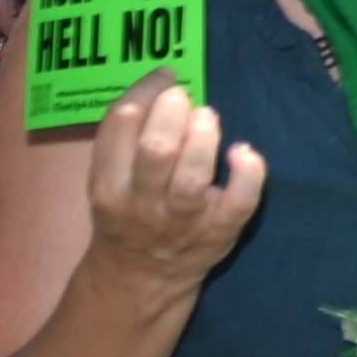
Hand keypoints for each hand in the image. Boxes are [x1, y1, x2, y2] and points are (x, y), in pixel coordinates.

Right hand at [73, 85, 271, 302]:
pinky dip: (249, 173)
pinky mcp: (219, 232)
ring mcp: (182, 221)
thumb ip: (127, 135)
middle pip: (156, 150)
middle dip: (174, 113)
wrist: (141, 277)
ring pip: (193, 177)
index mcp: (107, 182)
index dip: (147, 88)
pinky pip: (240, 202)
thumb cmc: (127, 211)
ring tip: (207, 118)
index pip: (121, 123)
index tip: (165, 79)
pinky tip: (243, 153)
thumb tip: (167, 81)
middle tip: (184, 100)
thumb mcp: (108, 176)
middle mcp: (141, 203)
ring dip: (205, 138)